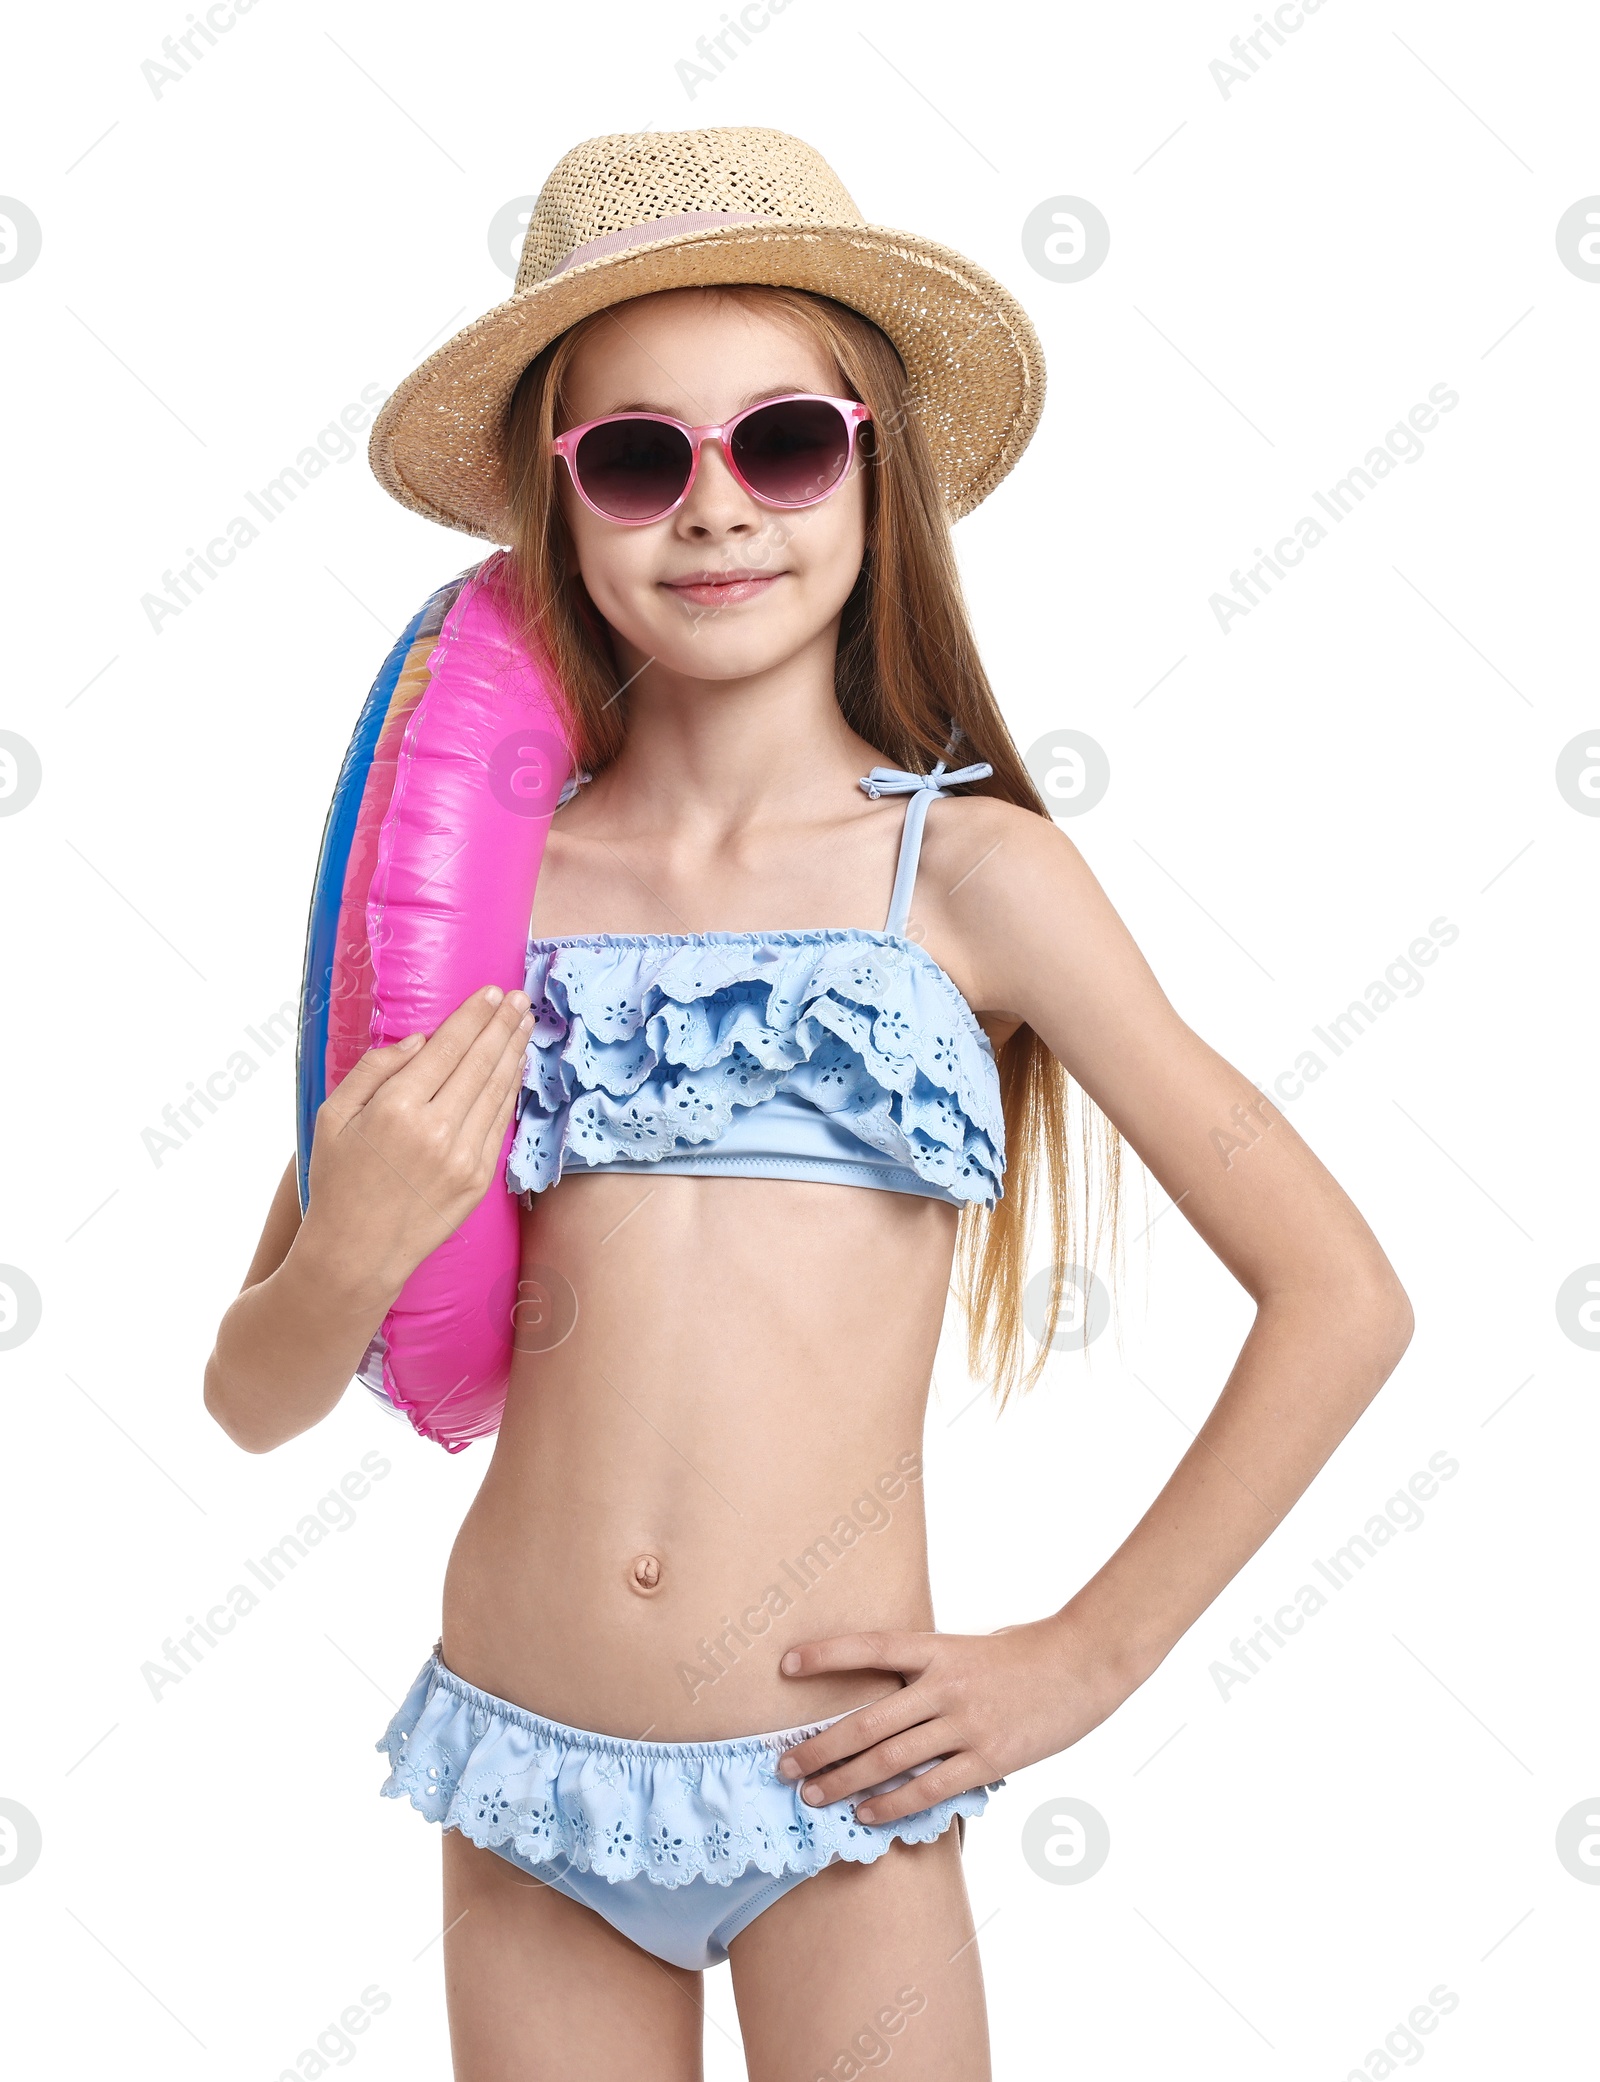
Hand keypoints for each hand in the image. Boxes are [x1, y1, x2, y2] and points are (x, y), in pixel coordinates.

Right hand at [302, 985, 533, 1299]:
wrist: (356, 1253)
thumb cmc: (338, 1180)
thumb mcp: (333, 1116)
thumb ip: (374, 1070)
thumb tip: (421, 1040)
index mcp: (396, 1108)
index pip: (448, 1048)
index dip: (474, 1016)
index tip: (492, 993)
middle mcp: (435, 1130)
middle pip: (481, 1062)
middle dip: (503, 1025)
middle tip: (519, 998)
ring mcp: (463, 1157)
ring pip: (498, 1091)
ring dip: (514, 1052)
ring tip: (524, 1024)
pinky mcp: (478, 1180)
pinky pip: (500, 1125)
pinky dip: (510, 1092)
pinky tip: (515, 1070)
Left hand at [773, 1615, 1137, 1824]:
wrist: (1084, 1663)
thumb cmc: (1025, 1654)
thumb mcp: (970, 1648)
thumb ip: (931, 1671)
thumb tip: (890, 1699)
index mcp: (938, 1648)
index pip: (870, 1647)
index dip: (826, 1655)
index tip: (785, 1664)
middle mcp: (945, 1685)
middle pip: (868, 1721)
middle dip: (821, 1747)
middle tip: (784, 1767)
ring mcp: (967, 1723)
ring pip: (891, 1759)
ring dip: (845, 1781)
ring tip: (813, 1797)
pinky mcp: (989, 1758)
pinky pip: (931, 1788)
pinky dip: (893, 1804)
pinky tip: (866, 1815)